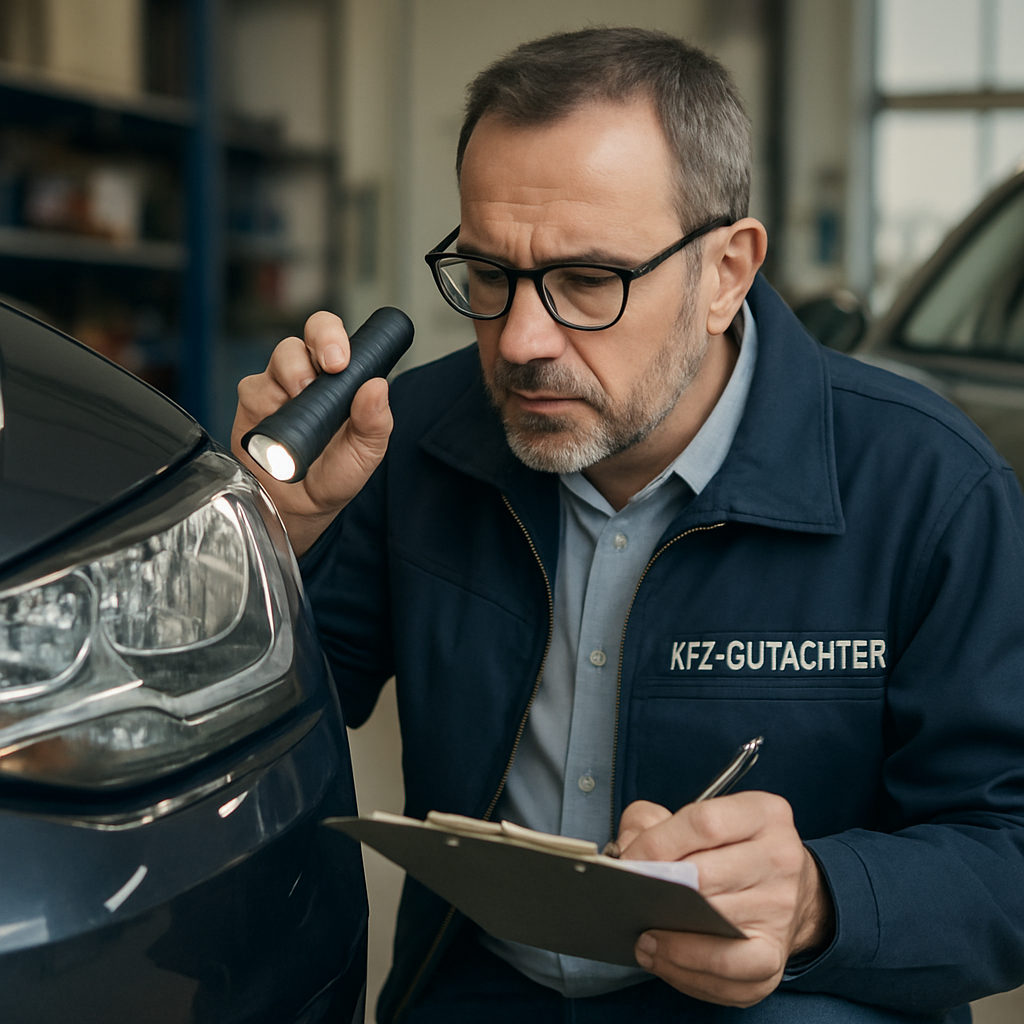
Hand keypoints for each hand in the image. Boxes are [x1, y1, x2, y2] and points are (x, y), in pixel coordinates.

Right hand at [232, 311, 392, 555]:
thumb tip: (378, 386)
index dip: (336, 337)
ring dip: (294, 375)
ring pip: (281, 358)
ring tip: (304, 404)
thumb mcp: (366, 452)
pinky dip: (267, 403)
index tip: (343, 361)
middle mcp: (307, 375)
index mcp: (338, 379)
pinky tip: (278, 424)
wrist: (299, 507)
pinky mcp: (253, 403)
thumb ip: (375, 421)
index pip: (334, 338)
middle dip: (319, 342)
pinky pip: (254, 388)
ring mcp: (278, 386)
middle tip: (330, 368)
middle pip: (305, 337)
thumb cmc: (334, 474)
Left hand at [616, 792, 832, 1007]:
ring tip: (640, 933)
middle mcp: (781, 859)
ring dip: (667, 936)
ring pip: (714, 926)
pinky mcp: (774, 956)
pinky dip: (687, 969)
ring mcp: (780, 910)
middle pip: (706, 876)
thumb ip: (651, 820)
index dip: (657, 844)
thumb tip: (626, 850)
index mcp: (762, 814)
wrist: (790, 890)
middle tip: (628, 896)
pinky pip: (727, 972)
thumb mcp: (697, 815)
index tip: (629, 861)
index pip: (704, 823)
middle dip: (657, 889)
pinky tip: (661, 958)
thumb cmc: (732, 850)